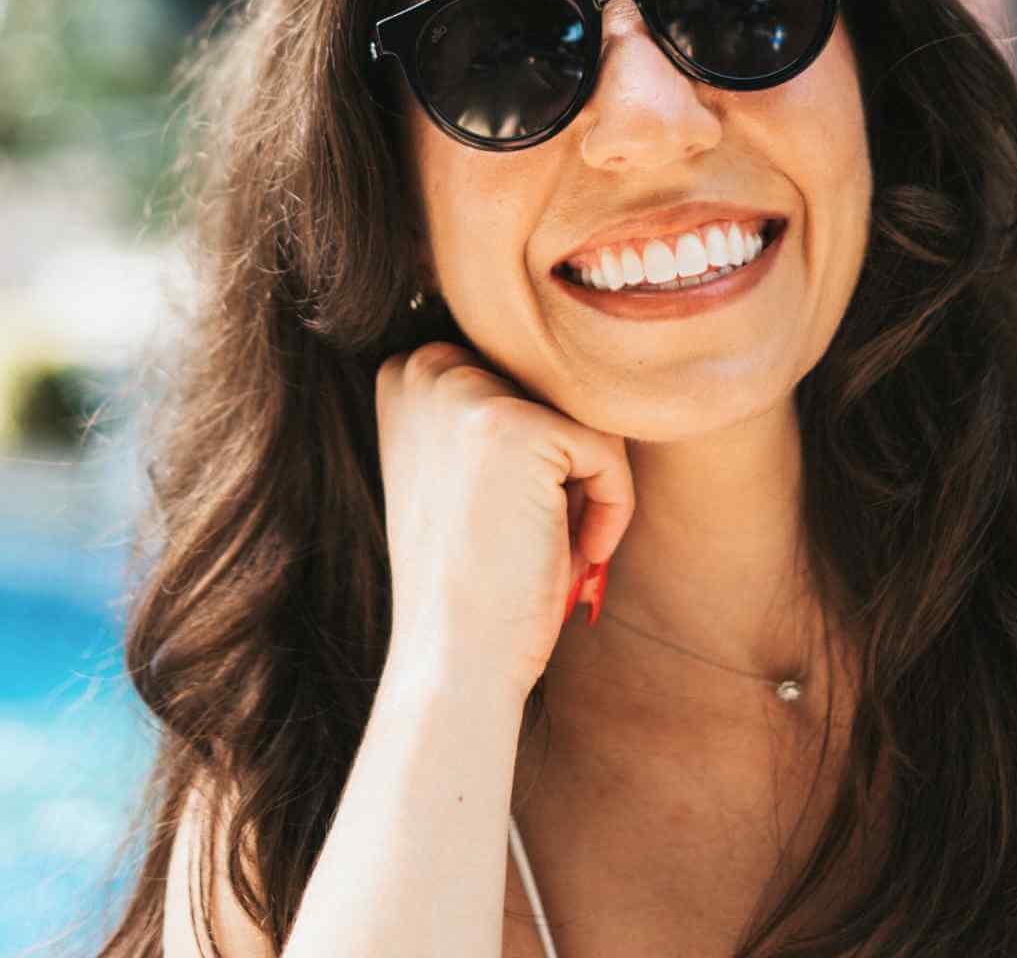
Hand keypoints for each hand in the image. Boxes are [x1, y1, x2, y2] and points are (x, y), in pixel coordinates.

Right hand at [374, 340, 634, 696]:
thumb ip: (493, 403)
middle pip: (558, 388)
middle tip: (532, 534)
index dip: (539, 452)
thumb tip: (583, 356)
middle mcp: (424, 367)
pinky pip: (609, 449)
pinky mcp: (517, 426)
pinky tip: (573, 553)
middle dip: (567, 466)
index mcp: (404, 371)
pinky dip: (612, 509)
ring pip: (587, 415)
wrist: (457, 660)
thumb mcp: (460, 467)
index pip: (525, 373)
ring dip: (588, 489)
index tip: (509, 513)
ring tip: (551, 544)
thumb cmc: (474, 576)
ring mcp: (466, 392)